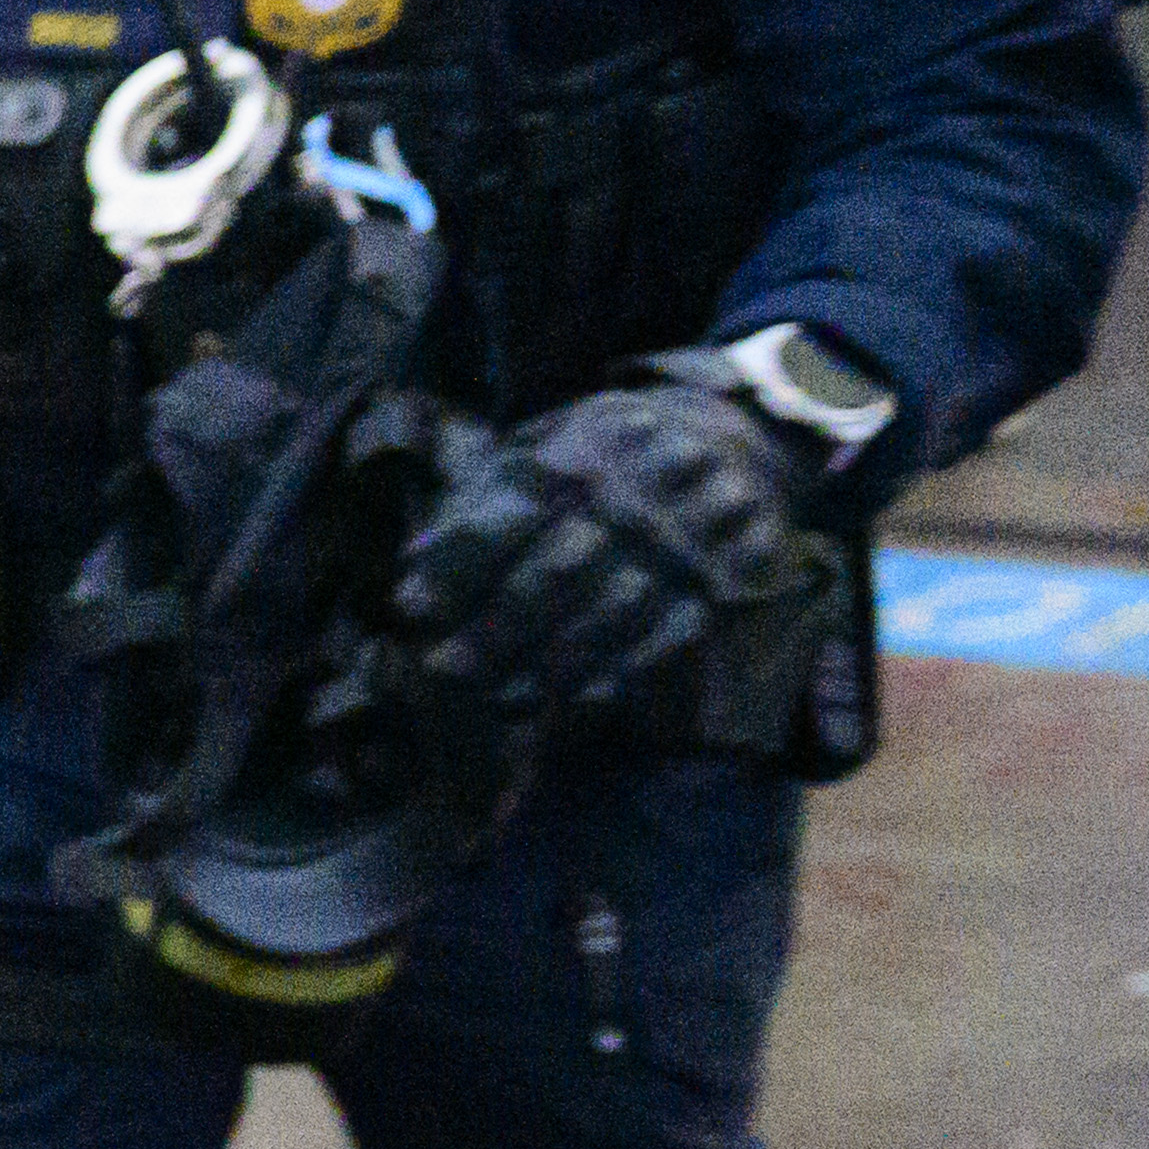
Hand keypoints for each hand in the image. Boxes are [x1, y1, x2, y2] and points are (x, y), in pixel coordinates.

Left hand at [391, 377, 808, 724]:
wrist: (737, 442)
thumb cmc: (609, 454)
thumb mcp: (546, 445)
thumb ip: (481, 497)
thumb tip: (415, 561)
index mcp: (586, 452)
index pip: (511, 514)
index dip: (459, 565)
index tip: (411, 607)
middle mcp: (639, 496)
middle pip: (557, 572)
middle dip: (495, 629)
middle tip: (443, 670)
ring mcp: (688, 543)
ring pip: (611, 614)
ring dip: (549, 666)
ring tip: (498, 700)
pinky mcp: (723, 582)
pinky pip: (667, 639)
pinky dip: (617, 676)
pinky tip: (570, 705)